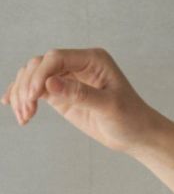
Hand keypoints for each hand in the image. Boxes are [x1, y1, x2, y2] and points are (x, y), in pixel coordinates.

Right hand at [3, 46, 156, 153]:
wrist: (138, 135)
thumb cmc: (131, 118)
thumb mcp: (109, 107)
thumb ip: (80, 94)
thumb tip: (49, 83)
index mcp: (92, 59)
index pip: (56, 58)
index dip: (40, 74)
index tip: (33, 96)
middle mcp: (77, 64)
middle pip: (39, 65)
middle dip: (28, 85)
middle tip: (27, 109)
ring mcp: (67, 78)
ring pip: (33, 77)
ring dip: (23, 94)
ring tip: (24, 116)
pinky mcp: (61, 94)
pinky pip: (36, 90)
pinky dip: (24, 98)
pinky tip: (14, 108)